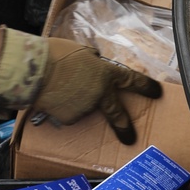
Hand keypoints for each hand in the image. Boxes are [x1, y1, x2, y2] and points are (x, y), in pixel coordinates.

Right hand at [33, 38, 161, 143]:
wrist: (33, 70)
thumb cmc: (54, 55)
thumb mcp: (80, 51)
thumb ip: (92, 61)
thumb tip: (94, 65)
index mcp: (105, 73)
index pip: (131, 79)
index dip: (144, 86)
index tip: (156, 92)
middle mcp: (100, 93)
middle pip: (116, 113)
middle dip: (124, 126)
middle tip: (129, 137)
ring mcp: (86, 108)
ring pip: (84, 108)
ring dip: (75, 102)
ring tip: (59, 88)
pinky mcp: (70, 118)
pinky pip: (68, 113)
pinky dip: (62, 108)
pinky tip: (53, 97)